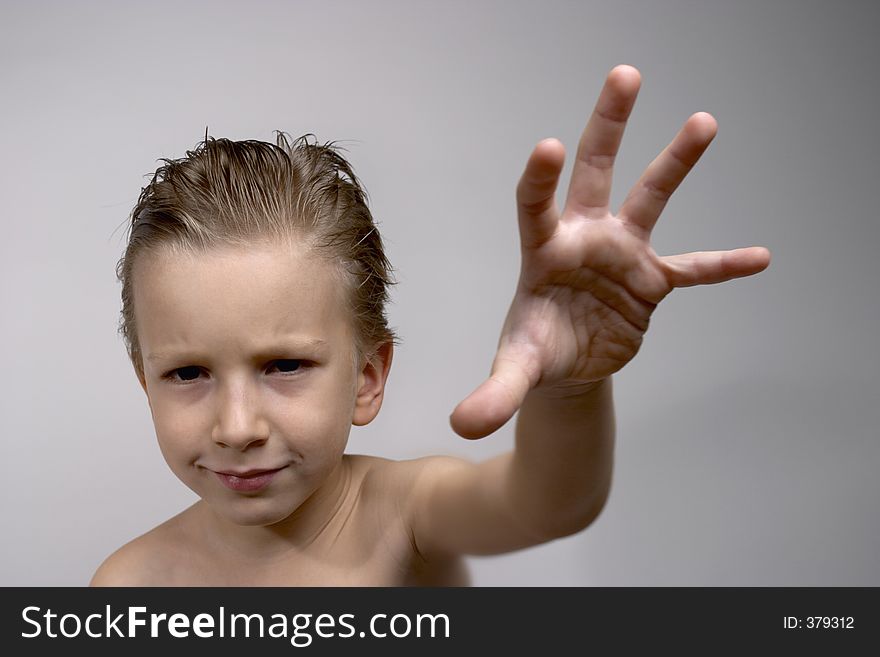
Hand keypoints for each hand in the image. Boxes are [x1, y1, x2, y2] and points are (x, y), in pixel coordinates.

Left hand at [450, 65, 770, 438]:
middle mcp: (584, 239)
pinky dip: (723, 265)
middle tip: (623, 74)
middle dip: (607, 125)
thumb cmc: (535, 352)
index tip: (551, 146)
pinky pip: (694, 269)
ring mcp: (622, 255)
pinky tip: (759, 258)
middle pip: (594, 171)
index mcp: (543, 250)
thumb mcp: (515, 371)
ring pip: (650, 198)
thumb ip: (494, 393)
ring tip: (703, 121)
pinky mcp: (652, 281)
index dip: (542, 177)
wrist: (565, 366)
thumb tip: (463, 426)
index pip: (536, 204)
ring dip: (676, 162)